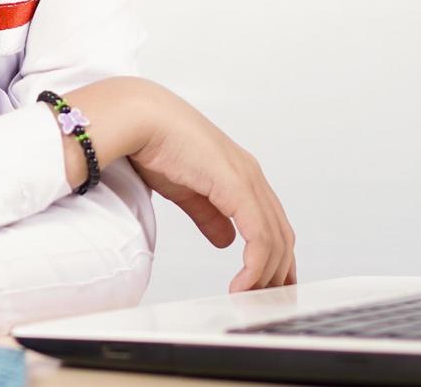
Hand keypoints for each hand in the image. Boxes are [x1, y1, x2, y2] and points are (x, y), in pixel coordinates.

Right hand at [127, 84, 296, 292]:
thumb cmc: (155, 144)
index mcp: (240, 175)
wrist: (138, 119)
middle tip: (266, 302)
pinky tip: (242, 283)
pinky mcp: (237, 185)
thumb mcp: (186, 190)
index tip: (269, 286)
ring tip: (250, 298)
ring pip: (275, 238)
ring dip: (266, 274)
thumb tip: (226, 240)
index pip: (272, 224)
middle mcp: (251, 175)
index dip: (276, 258)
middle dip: (278, 273)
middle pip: (282, 235)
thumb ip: (209, 214)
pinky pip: (258, 234)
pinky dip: (255, 264)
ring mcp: (247, 178)